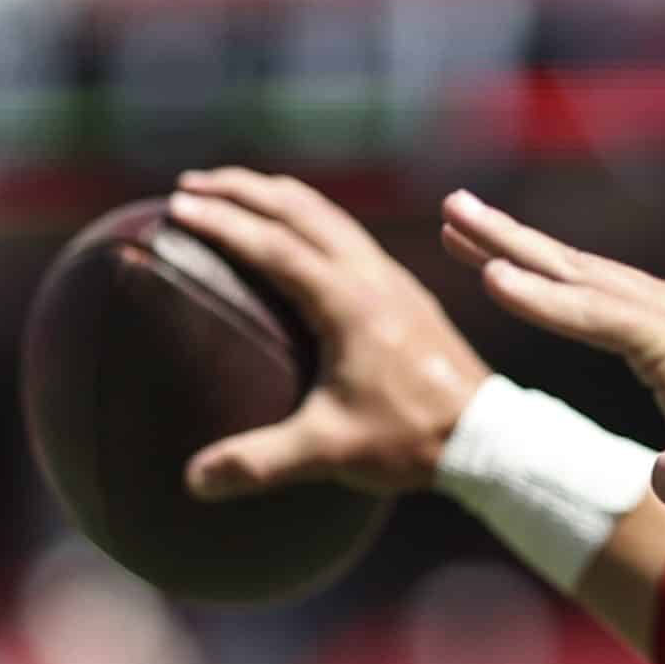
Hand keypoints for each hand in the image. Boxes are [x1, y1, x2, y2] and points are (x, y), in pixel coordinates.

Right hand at [166, 170, 491, 498]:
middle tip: (190, 183)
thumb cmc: (410, 438)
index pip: (276, 246)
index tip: (177, 204)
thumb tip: (193, 481)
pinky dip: (308, 216)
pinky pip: (347, 233)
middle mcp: (373, 277)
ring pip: (328, 215)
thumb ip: (259, 462)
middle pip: (301, 211)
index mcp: (351, 304)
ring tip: (232, 191)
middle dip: (243, 190)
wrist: (487, 435)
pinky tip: (293, 231)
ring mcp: (392, 278)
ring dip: (277, 197)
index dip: (224, 223)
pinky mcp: (404, 290)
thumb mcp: (330, 452)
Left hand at [441, 190, 664, 537]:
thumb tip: (660, 474)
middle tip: (456, 210)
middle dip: (512, 241)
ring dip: (512, 250)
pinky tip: (495, 281)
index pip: (595, 299)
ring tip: (457, 220)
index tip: (487, 259)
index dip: (539, 277)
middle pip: (578, 270)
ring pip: (578, 277)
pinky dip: (544, 298)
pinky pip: (596, 316)